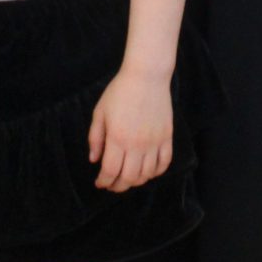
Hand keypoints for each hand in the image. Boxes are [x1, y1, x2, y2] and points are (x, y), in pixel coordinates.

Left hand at [88, 68, 174, 192]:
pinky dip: (156, 172)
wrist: (146, 76)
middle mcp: (137, 144)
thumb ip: (95, 138)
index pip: (110, 171)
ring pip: (146, 174)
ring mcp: (154, 141)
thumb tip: (94, 159)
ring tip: (128, 178)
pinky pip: (164, 163)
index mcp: (117, 138)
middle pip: (129, 177)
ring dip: (136, 181)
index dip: (104, 181)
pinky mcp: (167, 137)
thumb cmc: (120, 92)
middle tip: (112, 184)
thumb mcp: (100, 112)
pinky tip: (148, 171)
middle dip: (118, 186)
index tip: (100, 183)